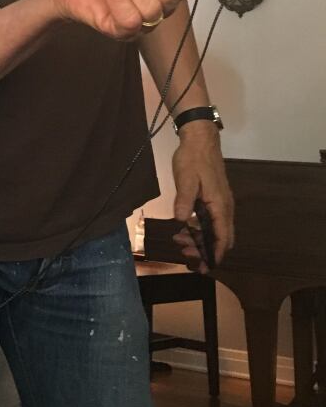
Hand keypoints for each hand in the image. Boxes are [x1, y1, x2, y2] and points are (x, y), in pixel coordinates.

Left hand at [171, 121, 234, 269]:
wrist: (201, 139)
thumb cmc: (193, 159)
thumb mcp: (185, 179)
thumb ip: (184, 201)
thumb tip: (181, 222)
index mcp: (220, 205)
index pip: (222, 238)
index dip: (215, 255)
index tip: (205, 268)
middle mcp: (225, 207)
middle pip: (221, 237)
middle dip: (206, 251)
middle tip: (187, 256)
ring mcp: (221, 202)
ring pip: (216, 229)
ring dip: (201, 239)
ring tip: (181, 242)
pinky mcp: (216, 197)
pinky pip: (212, 220)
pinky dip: (201, 228)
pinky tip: (186, 227)